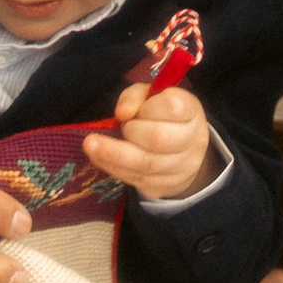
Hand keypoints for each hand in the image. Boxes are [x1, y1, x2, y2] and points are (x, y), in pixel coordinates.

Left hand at [84, 81, 211, 203]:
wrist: (182, 150)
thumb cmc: (160, 115)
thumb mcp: (149, 96)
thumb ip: (135, 97)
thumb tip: (123, 113)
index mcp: (190, 111)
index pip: (172, 106)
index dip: (147, 108)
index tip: (131, 109)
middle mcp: (191, 140)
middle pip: (158, 139)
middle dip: (131, 132)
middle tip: (120, 127)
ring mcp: (180, 167)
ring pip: (145, 164)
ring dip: (113, 154)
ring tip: (90, 145)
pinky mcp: (164, 185)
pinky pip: (136, 178)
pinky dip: (113, 167)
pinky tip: (98, 158)